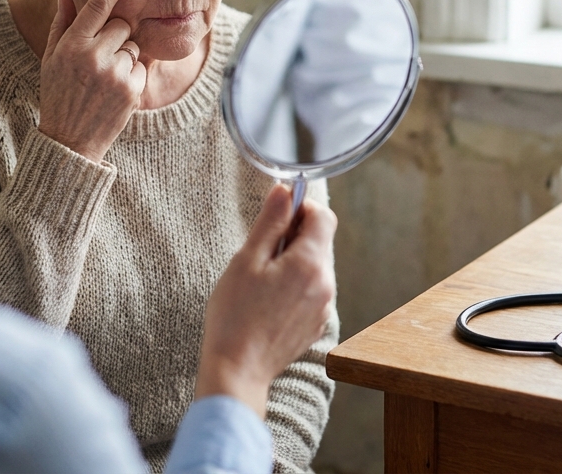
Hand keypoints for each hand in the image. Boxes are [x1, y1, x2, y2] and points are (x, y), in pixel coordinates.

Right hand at [37, 0, 146, 162]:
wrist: (69, 141)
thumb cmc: (58, 94)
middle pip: (122, 25)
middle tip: (99, 60)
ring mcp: (114, 73)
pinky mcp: (132, 89)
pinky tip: (114, 91)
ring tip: (103, 80)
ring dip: (124, 57)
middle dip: (116, 36)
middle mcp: (93, 56)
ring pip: (133, 46)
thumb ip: (62, 25)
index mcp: (71, 45)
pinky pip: (141, 67)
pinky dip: (132, 75)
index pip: (98, 4)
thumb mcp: (51, 59)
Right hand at [194, 184, 337, 416]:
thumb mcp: (247, 260)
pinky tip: (268, 302)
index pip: (323, 216)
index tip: (277, 216)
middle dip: (294, 237)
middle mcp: (325, 284)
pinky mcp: (317, 324)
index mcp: (310, 264)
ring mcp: (323, 307)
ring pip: (315, 267)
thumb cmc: (235, 316)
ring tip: (262, 281)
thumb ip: (270, 222)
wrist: (238, 370)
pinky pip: (312, 291)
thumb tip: (285, 190)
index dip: (301, 209)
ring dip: (294, 262)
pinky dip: (295, 286)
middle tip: (261, 252)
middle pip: (320, 241)